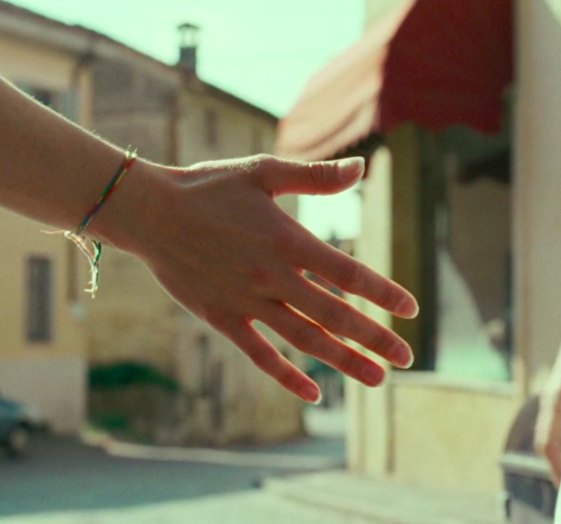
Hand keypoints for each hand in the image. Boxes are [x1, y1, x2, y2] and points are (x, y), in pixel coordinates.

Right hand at [95, 155, 417, 403]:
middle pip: (333, 315)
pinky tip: (313, 393)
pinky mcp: (222, 318)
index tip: (411, 309)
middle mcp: (271, 277)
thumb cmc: (209, 187)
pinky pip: (259, 354)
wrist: (149, 213)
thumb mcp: (262, 172)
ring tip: (377, 379)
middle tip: (406, 358)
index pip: (347, 272)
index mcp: (287, 241)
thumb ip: (315, 176)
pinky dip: (287, 376)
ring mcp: (246, 302)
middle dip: (374, 338)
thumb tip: (362, 167)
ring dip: (343, 362)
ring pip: (304, 340)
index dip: (382, 292)